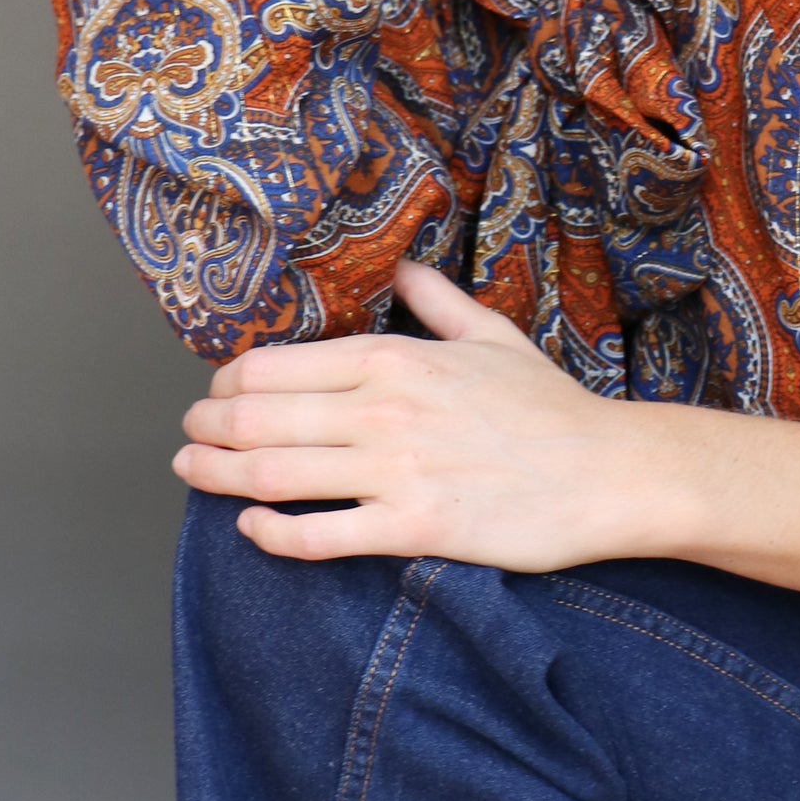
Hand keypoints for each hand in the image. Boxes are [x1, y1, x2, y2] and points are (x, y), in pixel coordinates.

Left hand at [173, 260, 658, 570]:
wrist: (613, 473)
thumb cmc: (554, 409)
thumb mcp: (493, 335)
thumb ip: (436, 300)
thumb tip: (404, 265)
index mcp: (394, 358)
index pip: (275, 365)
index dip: (227, 381)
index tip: (217, 393)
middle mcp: (384, 409)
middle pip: (257, 417)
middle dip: (206, 426)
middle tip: (187, 436)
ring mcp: (397, 469)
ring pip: (273, 473)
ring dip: (216, 474)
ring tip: (191, 473)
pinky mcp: (416, 528)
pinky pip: (321, 535)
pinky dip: (273, 533)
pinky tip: (249, 528)